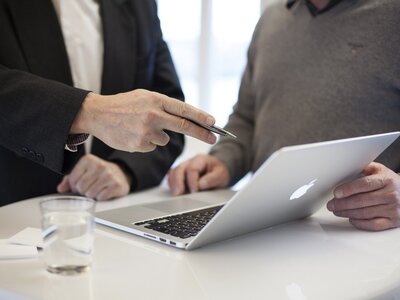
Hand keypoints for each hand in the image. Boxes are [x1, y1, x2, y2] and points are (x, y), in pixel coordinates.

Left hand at [57, 154, 130, 200]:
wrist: (120, 174)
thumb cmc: (98, 174)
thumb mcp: (84, 172)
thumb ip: (69, 179)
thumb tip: (61, 188)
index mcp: (88, 160)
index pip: (72, 179)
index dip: (74, 186)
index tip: (80, 185)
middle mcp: (99, 165)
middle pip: (81, 187)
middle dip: (83, 191)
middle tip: (89, 188)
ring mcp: (109, 175)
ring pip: (90, 194)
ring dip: (92, 195)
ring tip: (97, 189)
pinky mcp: (116, 184)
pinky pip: (101, 197)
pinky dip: (101, 197)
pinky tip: (104, 191)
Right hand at [71, 89, 216, 151]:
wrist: (97, 114)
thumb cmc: (124, 104)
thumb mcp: (144, 97)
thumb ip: (164, 106)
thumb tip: (185, 118)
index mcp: (156, 100)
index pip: (184, 110)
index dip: (201, 117)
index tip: (214, 123)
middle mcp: (153, 115)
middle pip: (184, 126)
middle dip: (202, 133)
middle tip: (214, 138)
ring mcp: (146, 131)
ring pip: (165, 139)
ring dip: (159, 135)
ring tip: (140, 126)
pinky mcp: (139, 145)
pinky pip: (152, 146)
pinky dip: (147, 142)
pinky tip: (134, 134)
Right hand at [168, 154, 229, 195]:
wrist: (218, 171)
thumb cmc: (219, 172)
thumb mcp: (221, 174)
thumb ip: (212, 179)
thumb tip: (201, 185)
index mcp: (200, 159)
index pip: (192, 168)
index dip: (192, 180)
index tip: (195, 191)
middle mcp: (190, 162)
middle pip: (179, 169)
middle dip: (178, 182)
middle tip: (179, 193)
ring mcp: (184, 168)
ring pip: (173, 173)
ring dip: (173, 184)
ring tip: (176, 194)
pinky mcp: (180, 175)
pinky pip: (172, 178)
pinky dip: (172, 185)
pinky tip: (174, 192)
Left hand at [327, 162, 399, 230]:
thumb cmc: (390, 182)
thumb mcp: (380, 170)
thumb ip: (364, 167)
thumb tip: (346, 167)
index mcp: (386, 180)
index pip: (364, 185)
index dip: (348, 189)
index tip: (336, 193)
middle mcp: (391, 195)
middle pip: (361, 201)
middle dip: (342, 203)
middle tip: (331, 204)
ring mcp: (393, 209)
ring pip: (365, 213)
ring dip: (347, 213)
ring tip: (337, 210)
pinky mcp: (393, 221)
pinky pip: (373, 225)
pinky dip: (359, 223)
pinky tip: (351, 219)